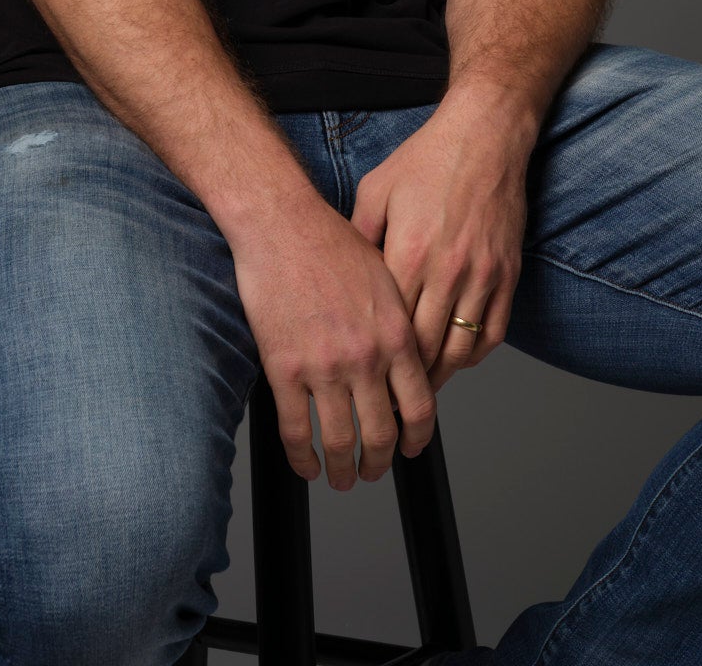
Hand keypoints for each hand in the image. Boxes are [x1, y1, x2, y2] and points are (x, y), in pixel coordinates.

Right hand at [229, 194, 438, 490]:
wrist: (282, 223)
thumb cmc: (331, 240)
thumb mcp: (385, 276)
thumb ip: (398, 321)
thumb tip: (408, 359)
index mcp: (396, 334)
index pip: (419, 406)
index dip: (417, 438)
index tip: (410, 450)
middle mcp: (366, 357)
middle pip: (382, 433)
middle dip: (379, 463)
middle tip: (373, 472)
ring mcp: (324, 367)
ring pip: (339, 441)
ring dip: (342, 470)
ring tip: (340, 478)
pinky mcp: (284, 369)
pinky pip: (296, 430)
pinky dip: (301, 457)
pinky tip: (305, 465)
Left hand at [348, 96, 531, 390]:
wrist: (486, 135)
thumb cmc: (427, 159)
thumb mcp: (375, 191)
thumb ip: (358, 238)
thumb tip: (341, 277)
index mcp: (408, 253)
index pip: (389, 330)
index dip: (376, 363)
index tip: (362, 382)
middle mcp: (447, 271)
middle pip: (424, 351)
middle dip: (404, 384)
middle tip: (387, 404)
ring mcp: (482, 276)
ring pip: (461, 351)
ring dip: (440, 377)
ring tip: (418, 391)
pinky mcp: (507, 274)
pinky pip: (493, 333)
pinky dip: (474, 356)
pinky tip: (456, 359)